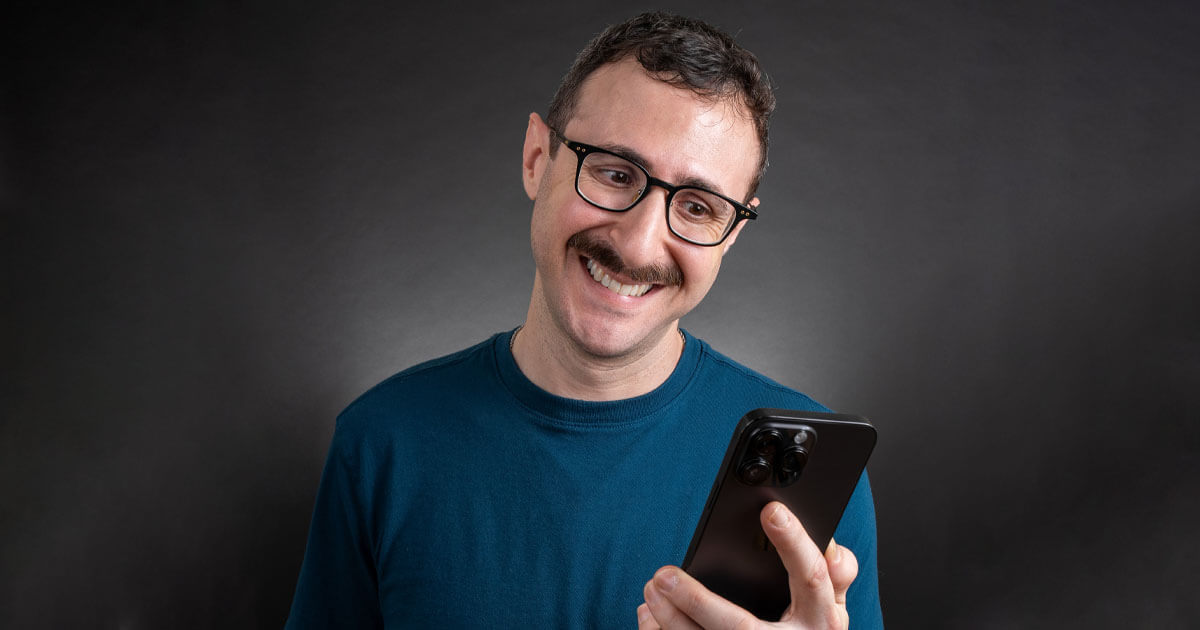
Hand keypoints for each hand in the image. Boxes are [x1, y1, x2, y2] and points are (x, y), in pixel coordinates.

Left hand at [636, 502, 856, 628]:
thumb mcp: (831, 604)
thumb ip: (834, 573)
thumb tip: (830, 546)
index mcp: (822, 619)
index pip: (811, 576)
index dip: (793, 543)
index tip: (770, 511)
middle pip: (740, 626)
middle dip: (698, 601)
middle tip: (663, 574)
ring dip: (672, 620)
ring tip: (651, 588)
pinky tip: (649, 616)